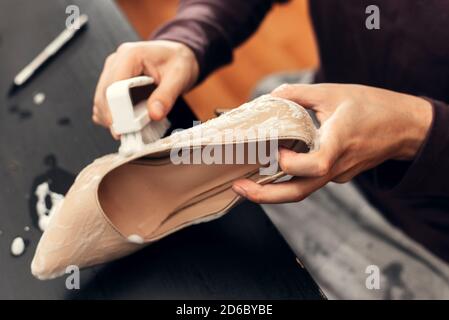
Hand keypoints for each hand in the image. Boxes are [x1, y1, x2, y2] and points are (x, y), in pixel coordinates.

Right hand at [92, 40, 198, 136]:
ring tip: (130, 129)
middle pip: (103, 94)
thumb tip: (154, 114)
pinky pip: (105, 102)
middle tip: (126, 134)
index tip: (121, 129)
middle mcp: (116, 61)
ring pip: (101, 100)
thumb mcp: (179, 77)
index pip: (113, 85)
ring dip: (112, 117)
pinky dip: (113, 115)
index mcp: (130, 55)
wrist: (177, 56)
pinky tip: (127, 122)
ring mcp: (112, 71)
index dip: (115, 109)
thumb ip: (166, 96)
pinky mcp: (112, 82)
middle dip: (113, 117)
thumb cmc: (178, 61)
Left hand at [232, 83, 431, 203]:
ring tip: (244, 183)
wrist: (404, 127)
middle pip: (300, 192)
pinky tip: (270, 168)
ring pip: (303, 190)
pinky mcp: (337, 175)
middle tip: (238, 188)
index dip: (291, 163)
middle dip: (266, 196)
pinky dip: (288, 178)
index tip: (276, 151)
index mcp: (340, 142)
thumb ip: (296, 94)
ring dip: (272, 191)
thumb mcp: (332, 92)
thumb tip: (266, 97)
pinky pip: (309, 180)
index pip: (316, 165)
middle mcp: (338, 166)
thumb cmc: (371, 106)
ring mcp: (338, 175)